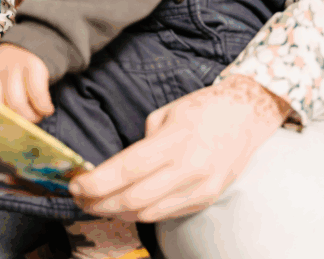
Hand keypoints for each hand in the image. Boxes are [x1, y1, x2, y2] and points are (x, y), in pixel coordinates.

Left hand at [0, 44, 53, 122]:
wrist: (39, 39)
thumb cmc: (15, 65)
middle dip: (11, 122)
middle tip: (22, 126)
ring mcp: (14, 65)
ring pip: (16, 103)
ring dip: (28, 117)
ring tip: (36, 119)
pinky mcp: (33, 66)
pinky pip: (37, 94)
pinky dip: (42, 107)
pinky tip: (46, 110)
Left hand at [68, 75, 291, 222]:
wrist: (247, 116)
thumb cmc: (202, 108)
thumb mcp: (166, 114)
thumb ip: (144, 143)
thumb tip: (117, 168)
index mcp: (175, 140)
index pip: (128, 169)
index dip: (98, 182)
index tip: (76, 185)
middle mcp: (189, 168)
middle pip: (134, 198)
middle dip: (100, 203)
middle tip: (80, 198)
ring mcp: (200, 188)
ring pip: (149, 212)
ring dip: (117, 212)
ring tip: (98, 204)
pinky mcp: (207, 199)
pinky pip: (166, 213)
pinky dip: (142, 213)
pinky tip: (126, 206)